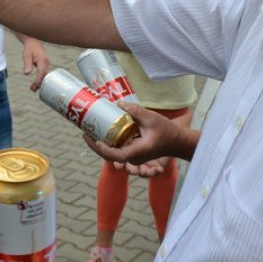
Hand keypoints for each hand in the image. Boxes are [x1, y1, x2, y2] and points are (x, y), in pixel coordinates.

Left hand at [20, 38, 49, 91]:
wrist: (33, 42)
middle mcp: (46, 63)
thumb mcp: (26, 55)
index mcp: (42, 60)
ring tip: (32, 88)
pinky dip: (40, 79)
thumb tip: (26, 73)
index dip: (39, 80)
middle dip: (39, 84)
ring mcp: (46, 64)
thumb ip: (27, 64)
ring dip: (40, 82)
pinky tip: (36, 83)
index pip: (42, 73)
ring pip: (44, 76)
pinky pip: (44, 74)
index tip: (35, 86)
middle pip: (44, 76)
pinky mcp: (45, 65)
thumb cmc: (29, 48)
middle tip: (32, 89)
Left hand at [84, 103, 198, 172]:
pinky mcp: (132, 151)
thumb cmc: (167, 132)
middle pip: (109, 156)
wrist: (178, 142)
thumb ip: (135, 111)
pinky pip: (117, 148)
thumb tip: (118, 103)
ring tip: (88, 131)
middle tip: (84, 133)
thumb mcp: (151, 118)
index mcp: (136, 153)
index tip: (94, 139)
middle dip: (95, 146)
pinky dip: (107, 141)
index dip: (103, 149)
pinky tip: (100, 130)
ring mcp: (132, 156)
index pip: (115, 155)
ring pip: (111, 153)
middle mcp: (132, 157)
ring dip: (99, 144)